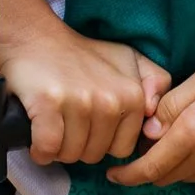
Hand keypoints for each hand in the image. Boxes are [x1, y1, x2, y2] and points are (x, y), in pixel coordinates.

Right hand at [0, 18, 171, 166]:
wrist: (38, 39)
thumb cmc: (84, 56)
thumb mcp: (130, 60)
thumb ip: (156, 82)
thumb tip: (153, 111)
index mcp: (133, 95)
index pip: (121, 149)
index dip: (103, 143)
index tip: (90, 127)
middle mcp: (111, 100)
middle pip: (95, 155)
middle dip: (79, 146)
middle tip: (68, 123)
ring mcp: (81, 102)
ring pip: (70, 154)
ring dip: (58, 148)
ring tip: (54, 126)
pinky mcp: (50, 103)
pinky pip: (47, 148)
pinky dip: (40, 150)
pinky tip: (38, 137)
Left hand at [106, 40, 194, 186]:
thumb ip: (172, 106)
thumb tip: (148, 131)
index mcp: (193, 133)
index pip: (148, 169)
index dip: (126, 175)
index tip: (113, 172)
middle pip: (164, 177)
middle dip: (147, 169)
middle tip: (141, 149)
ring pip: (185, 177)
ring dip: (172, 166)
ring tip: (173, 141)